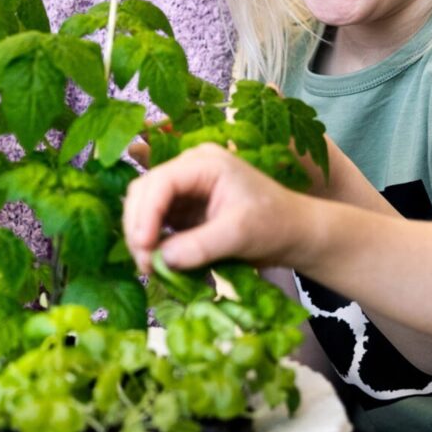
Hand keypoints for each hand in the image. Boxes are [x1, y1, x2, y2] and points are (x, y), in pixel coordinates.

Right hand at [123, 144, 320, 271]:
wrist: (294, 233)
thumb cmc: (274, 224)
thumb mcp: (239, 235)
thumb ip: (199, 246)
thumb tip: (160, 259)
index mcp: (204, 163)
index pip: (161, 182)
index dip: (145, 214)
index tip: (143, 247)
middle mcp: (189, 169)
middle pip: (144, 191)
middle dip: (138, 227)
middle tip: (145, 265)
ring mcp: (184, 188)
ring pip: (144, 206)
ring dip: (140, 236)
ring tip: (150, 267)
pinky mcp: (183, 208)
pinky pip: (155, 221)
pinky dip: (151, 241)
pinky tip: (158, 262)